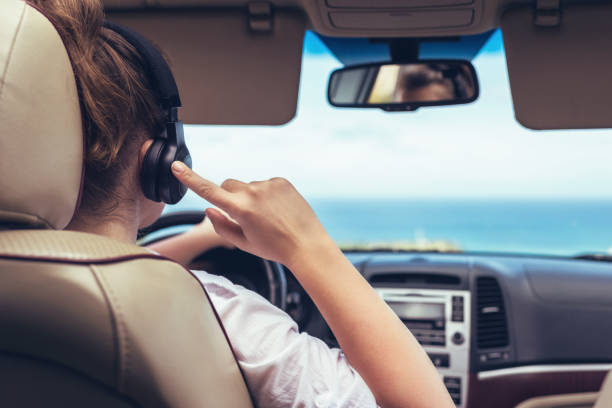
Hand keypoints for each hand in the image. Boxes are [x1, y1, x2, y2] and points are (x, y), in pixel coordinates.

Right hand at [171, 162, 332, 266]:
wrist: (306, 244)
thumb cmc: (274, 248)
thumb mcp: (243, 243)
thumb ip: (221, 226)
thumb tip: (208, 210)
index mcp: (240, 209)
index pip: (208, 190)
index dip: (189, 178)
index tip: (176, 166)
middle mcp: (252, 192)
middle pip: (227, 185)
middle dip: (229, 197)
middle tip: (243, 216)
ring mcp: (268, 184)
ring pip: (247, 186)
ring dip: (250, 197)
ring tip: (268, 217)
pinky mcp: (281, 181)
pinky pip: (264, 184)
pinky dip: (266, 194)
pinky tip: (278, 210)